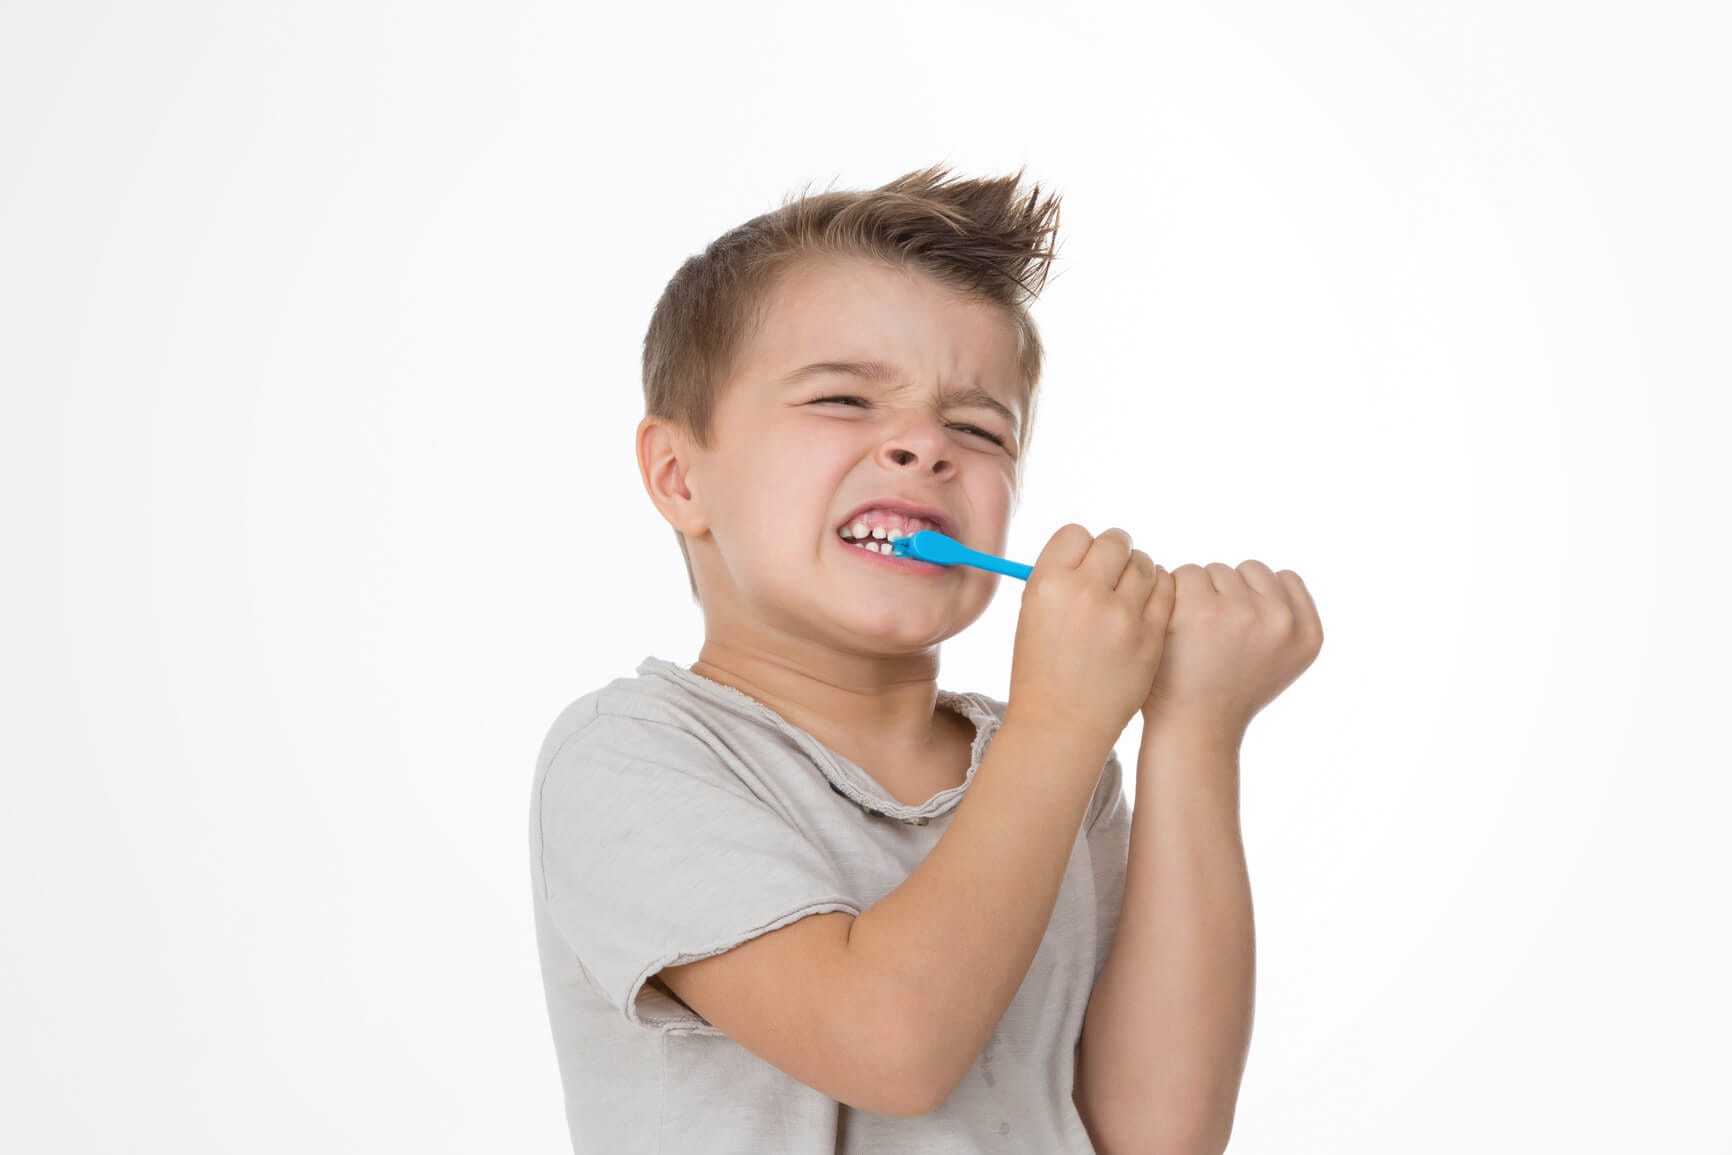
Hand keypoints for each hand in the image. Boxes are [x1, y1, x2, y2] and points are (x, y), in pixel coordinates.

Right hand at [1006, 524, 1176, 755]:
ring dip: (1138, 571)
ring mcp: (1122, 615)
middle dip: (1115, 553)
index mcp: (1048, 584)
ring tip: (1128, 594)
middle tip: (1113, 572)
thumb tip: (1091, 551)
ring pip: (1144, 563)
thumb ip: (1060, 579)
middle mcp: (1085, 593)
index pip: (1075, 533)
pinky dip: (1158, 591)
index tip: (1084, 562)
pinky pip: (1165, 591)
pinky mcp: (1150, 635)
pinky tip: (1146, 606)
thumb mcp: (1033, 616)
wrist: (1062, 725)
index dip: (1082, 547)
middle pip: (1115, 542)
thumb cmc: (1043, 670)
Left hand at [1141, 561, 1322, 742]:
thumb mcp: (1280, 659)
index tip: (1240, 630)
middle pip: (1249, 570)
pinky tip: (1175, 626)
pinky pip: (1186, 574)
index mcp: (1308, 633)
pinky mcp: (1201, 609)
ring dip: (1201, 594)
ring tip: (1195, 636)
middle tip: (1214, 638)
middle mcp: (1281, 620)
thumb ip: (1284, 616)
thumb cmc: (1228, 690)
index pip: (1284, 578)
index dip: (1256, 597)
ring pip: (1216, 570)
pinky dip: (1176, 594)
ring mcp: (1242, 612)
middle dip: (1228, 594)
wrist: (1191, 726)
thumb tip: (1262, 574)